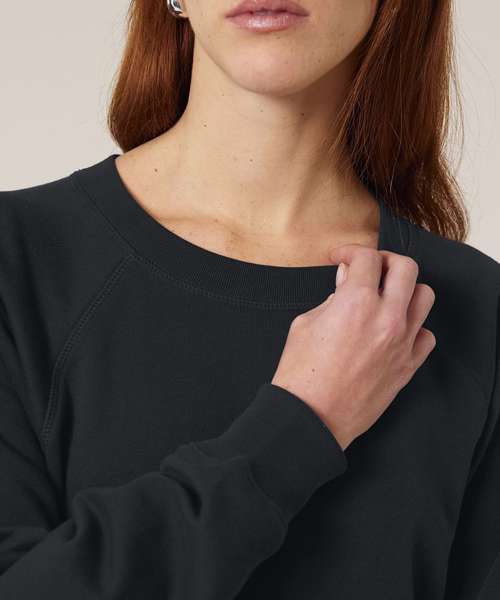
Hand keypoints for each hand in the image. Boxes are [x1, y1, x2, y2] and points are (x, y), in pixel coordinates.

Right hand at [272, 244, 435, 449]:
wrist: (311, 417)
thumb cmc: (301, 374)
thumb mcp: (305, 325)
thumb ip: (332, 298)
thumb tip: (346, 282)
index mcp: (355, 303)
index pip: (366, 257)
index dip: (350, 252)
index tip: (341, 259)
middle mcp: (385, 318)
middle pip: (406, 267)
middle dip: (385, 260)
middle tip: (369, 268)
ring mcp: (401, 343)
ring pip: (425, 296)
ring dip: (405, 289)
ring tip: (386, 296)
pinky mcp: (407, 366)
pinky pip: (426, 335)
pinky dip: (414, 326)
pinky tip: (394, 330)